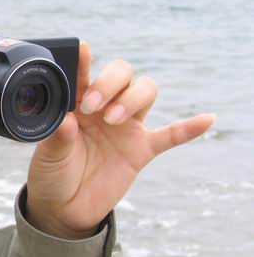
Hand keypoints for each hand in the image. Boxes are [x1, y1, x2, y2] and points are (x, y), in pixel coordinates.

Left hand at [26, 41, 215, 238]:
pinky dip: (189, 127)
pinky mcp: (141, 150)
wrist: (64, 207)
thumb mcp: (48, 156)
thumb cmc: (52, 173)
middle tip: (91, 106)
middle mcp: (104, 108)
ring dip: (133, 99)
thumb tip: (67, 121)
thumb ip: (58, 137)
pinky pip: (171, 135)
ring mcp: (126, 127)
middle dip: (110, 83)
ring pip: (145, 93)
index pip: (84, 75)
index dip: (85, 61)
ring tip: (112, 120)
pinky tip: (207, 118)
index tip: (82, 49)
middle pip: (122, 76)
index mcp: (77, 104)